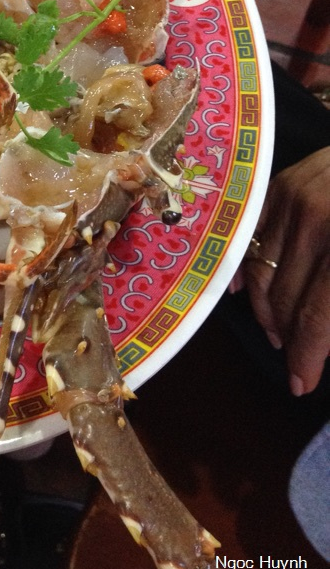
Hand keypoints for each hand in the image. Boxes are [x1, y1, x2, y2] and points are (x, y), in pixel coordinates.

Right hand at [243, 147, 329, 394]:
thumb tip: (326, 342)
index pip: (318, 317)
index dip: (308, 357)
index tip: (301, 385)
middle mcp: (316, 222)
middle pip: (287, 299)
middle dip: (289, 337)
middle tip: (295, 358)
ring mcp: (293, 199)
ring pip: (264, 272)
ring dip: (268, 310)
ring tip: (278, 331)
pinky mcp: (281, 183)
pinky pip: (251, 236)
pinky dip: (247, 268)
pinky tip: (247, 295)